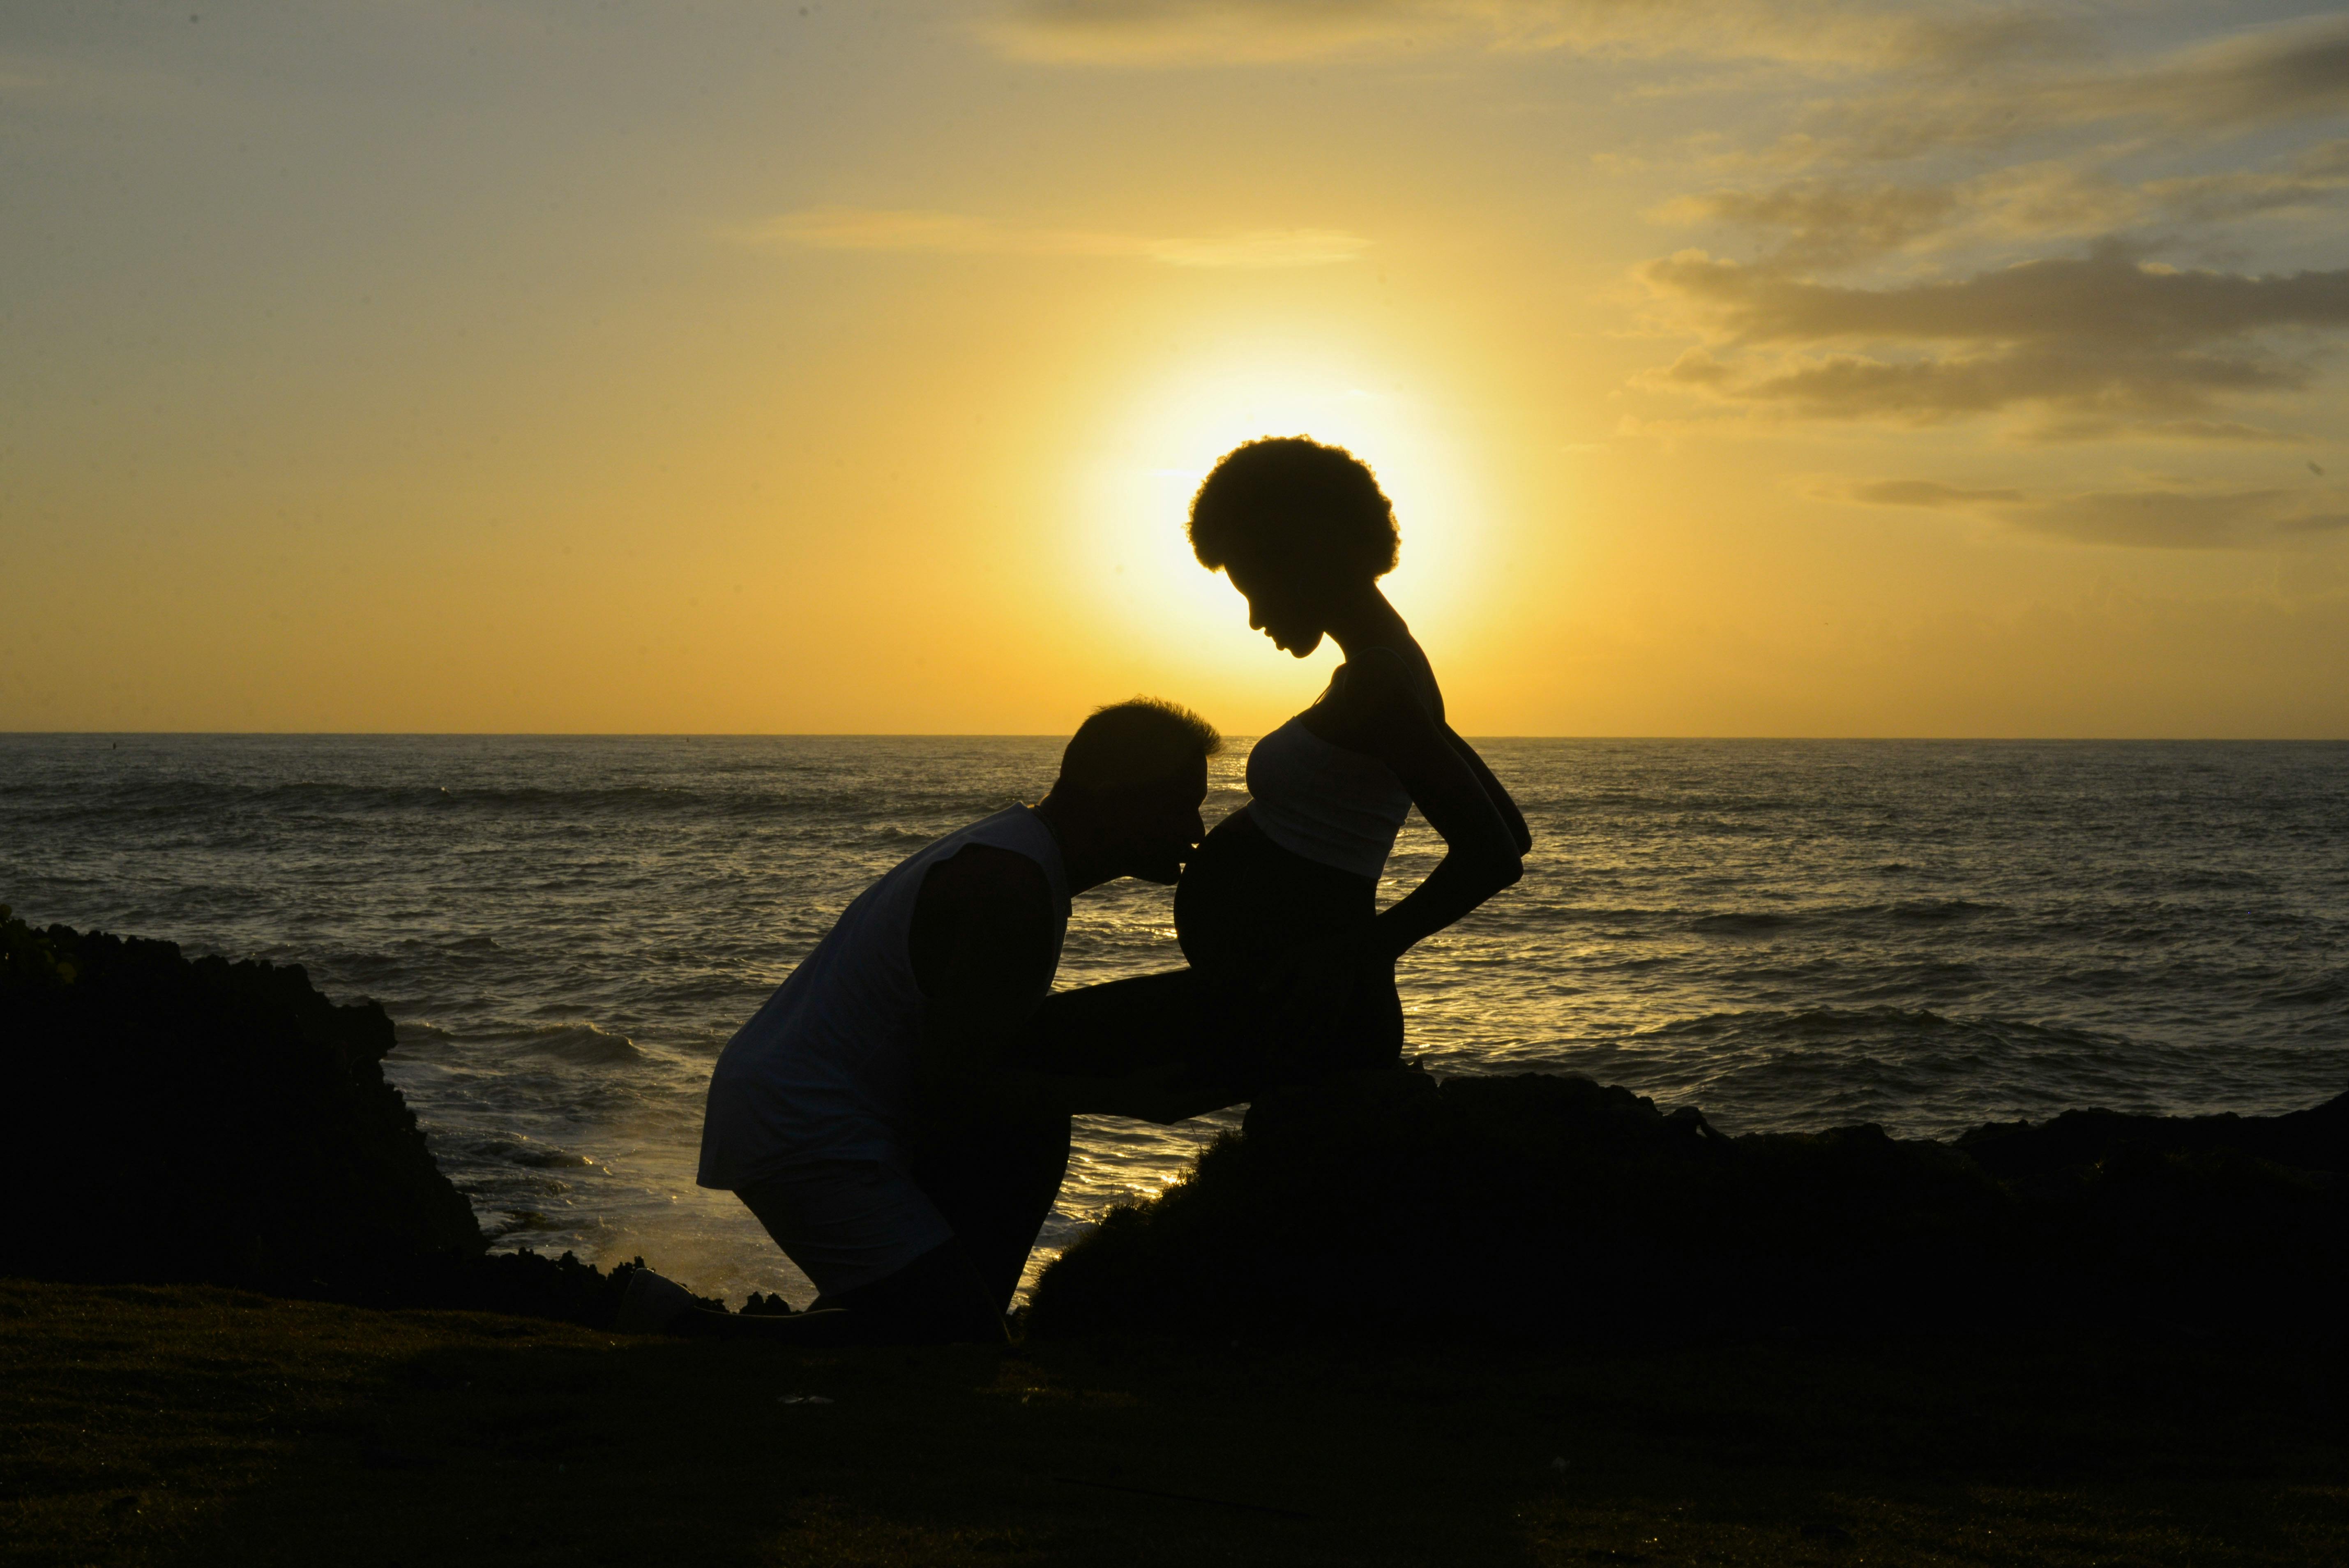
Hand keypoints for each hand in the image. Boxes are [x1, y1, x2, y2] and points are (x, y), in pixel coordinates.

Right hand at [1096, 1060, 1232, 1125]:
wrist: (1115, 1100)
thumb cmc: (1132, 1085)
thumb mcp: (1151, 1075)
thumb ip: (1170, 1072)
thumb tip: (1187, 1066)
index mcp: (1169, 1106)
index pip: (1196, 1099)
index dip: (1212, 1093)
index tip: (1227, 1089)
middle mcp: (1171, 1115)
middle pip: (1200, 1108)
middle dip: (1216, 1101)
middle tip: (1234, 1095)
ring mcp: (1168, 1117)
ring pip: (1194, 1111)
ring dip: (1208, 1104)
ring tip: (1223, 1098)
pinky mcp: (1165, 1117)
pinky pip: (1186, 1111)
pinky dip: (1197, 1105)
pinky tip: (1203, 1100)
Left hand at [1254, 931, 1386, 1048]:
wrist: (1349, 952)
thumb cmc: (1317, 952)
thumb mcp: (1293, 957)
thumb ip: (1277, 974)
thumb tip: (1261, 991)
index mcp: (1303, 990)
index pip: (1285, 1016)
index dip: (1275, 1029)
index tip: (1265, 1040)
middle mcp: (1316, 1003)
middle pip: (1297, 1029)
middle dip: (1283, 1045)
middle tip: (1270, 1060)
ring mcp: (1329, 1007)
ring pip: (1313, 1034)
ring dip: (1300, 1048)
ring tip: (1288, 1062)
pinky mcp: (1339, 1008)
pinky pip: (1329, 1029)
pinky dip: (1319, 1040)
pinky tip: (1311, 1049)